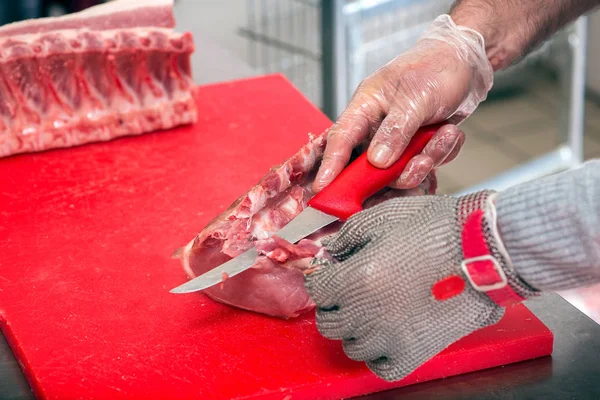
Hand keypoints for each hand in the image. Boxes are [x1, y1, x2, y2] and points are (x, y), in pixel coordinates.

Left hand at [304, 191, 535, 381]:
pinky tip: (387, 336)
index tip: (335, 274)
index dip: (325, 278)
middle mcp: (367, 314)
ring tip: (374, 311)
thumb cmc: (434, 228)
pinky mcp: (415, 354)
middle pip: (328, 322)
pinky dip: (378, 354)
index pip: (317, 290)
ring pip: (351, 346)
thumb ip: (347, 236)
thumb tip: (329, 252)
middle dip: (335, 304)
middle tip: (352, 291)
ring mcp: (390, 338)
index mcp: (355, 279)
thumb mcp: (382, 218)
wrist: (484, 249)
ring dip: (356, 329)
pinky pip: (381, 366)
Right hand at [313, 15, 492, 192]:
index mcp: (366, 108)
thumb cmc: (435, 67)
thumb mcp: (415, 98)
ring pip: (401, 171)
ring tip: (444, 137)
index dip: (330, 165)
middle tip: (417, 169)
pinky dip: (442, 153)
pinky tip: (450, 132)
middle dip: (395, 174)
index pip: (341, 139)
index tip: (323, 188)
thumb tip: (376, 162)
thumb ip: (395, 131)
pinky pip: (424, 166)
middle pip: (370, 168)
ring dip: (425, 160)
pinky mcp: (418, 147)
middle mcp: (377, 127)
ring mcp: (398, 140)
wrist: (469, 62)